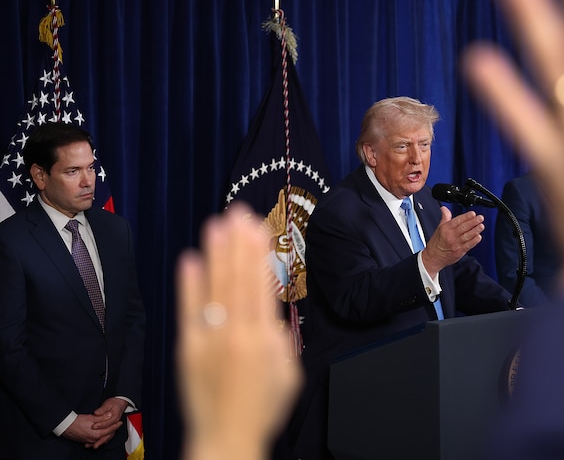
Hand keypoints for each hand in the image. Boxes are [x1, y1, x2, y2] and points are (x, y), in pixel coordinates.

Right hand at [61, 413, 120, 446]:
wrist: (65, 426)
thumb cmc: (77, 422)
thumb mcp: (92, 418)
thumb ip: (102, 417)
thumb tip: (110, 415)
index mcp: (96, 434)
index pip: (109, 430)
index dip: (115, 426)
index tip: (119, 422)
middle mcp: (93, 439)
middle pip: (106, 436)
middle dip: (112, 431)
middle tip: (117, 425)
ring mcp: (89, 441)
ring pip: (101, 439)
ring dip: (106, 434)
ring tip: (111, 429)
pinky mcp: (85, 441)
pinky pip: (95, 440)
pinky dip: (100, 437)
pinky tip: (101, 434)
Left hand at [87, 397, 128, 448]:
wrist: (120, 403)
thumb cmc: (114, 403)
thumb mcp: (108, 404)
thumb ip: (102, 409)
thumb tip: (97, 413)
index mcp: (115, 417)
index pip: (108, 423)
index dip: (100, 425)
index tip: (93, 426)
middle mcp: (115, 423)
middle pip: (109, 433)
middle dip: (100, 439)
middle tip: (92, 441)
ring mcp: (114, 426)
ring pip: (108, 437)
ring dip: (101, 442)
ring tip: (93, 446)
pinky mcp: (111, 428)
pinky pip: (108, 436)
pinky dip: (102, 440)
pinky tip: (96, 443)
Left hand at [177, 203, 302, 459]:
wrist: (227, 437)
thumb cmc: (262, 408)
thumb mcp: (289, 373)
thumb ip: (281, 339)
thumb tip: (270, 313)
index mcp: (265, 339)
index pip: (260, 284)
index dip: (257, 252)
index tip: (256, 226)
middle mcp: (237, 333)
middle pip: (237, 278)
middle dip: (238, 242)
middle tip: (237, 212)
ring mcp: (210, 340)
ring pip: (214, 287)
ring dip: (215, 254)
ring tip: (215, 224)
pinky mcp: (189, 349)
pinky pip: (189, 310)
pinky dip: (189, 285)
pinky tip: (190, 259)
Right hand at [421, 206, 483, 276]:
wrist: (433, 257)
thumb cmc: (436, 243)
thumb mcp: (439, 228)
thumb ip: (445, 217)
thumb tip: (444, 208)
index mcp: (446, 229)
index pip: (457, 221)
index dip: (466, 217)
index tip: (472, 213)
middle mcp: (451, 236)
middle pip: (463, 227)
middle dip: (473, 222)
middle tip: (480, 218)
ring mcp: (455, 244)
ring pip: (467, 236)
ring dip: (475, 230)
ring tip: (481, 226)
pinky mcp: (459, 252)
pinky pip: (467, 246)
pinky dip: (473, 241)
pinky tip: (478, 237)